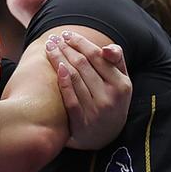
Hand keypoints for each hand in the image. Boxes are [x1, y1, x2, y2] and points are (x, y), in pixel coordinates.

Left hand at [45, 30, 130, 149]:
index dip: (80, 42)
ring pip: (74, 77)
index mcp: (122, 85)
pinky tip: (56, 68)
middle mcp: (110, 97)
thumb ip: (117, 60)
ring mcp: (96, 111)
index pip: (97, 56)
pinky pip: (70, 98)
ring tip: (49, 47)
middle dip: (66, 48)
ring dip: (59, 58)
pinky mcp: (82, 123)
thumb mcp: (121, 82)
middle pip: (83, 64)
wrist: (106, 137)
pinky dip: (63, 82)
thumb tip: (105, 48)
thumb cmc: (112, 100)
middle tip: (53, 38)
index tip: (66, 34)